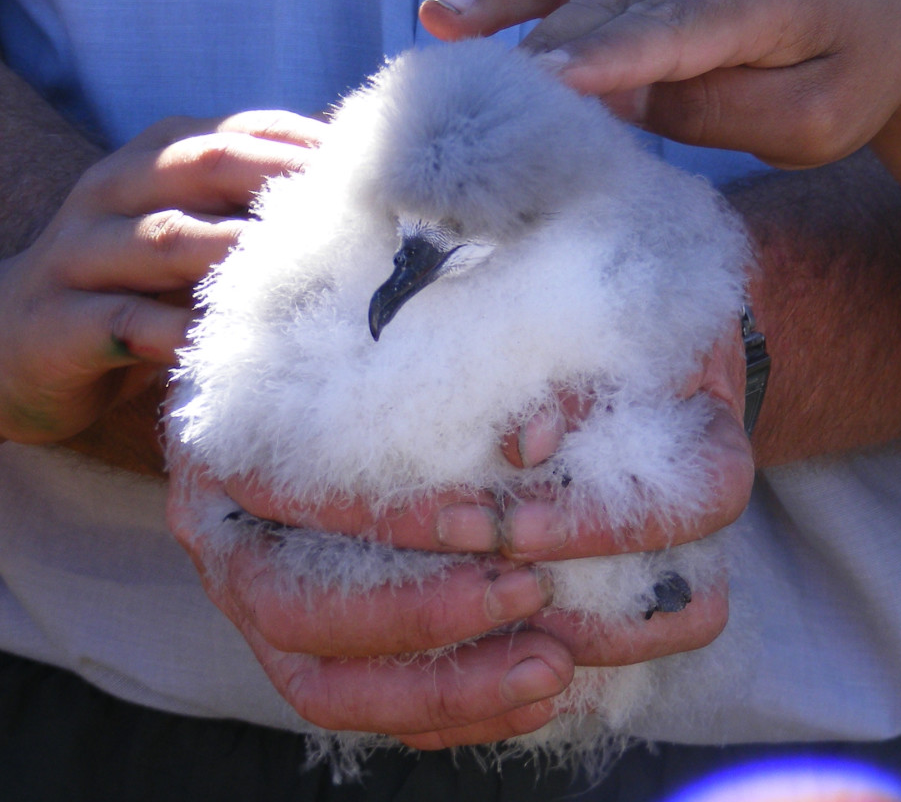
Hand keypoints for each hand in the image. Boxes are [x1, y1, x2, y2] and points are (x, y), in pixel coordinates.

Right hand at [0, 110, 322, 446]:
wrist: (14, 343)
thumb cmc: (133, 283)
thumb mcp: (194, 227)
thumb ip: (255, 200)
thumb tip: (354, 170)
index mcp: (156, 159)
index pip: (241, 132)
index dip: (310, 147)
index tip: (380, 175)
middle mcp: (116, 189)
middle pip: (208, 165)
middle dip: (286, 181)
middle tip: (355, 213)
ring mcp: (82, 251)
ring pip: (170, 239)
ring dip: (241, 254)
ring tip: (309, 274)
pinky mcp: (61, 320)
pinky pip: (127, 321)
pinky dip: (180, 330)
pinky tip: (228, 343)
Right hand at [203, 324, 751, 726]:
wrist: (299, 362)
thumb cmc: (342, 330)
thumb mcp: (375, 314)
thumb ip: (436, 346)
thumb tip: (536, 439)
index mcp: (224, 450)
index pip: (289, 501)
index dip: (386, 520)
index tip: (486, 520)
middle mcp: (225, 539)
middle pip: (298, 610)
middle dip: (421, 615)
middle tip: (533, 593)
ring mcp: (256, 603)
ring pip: (326, 683)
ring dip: (442, 687)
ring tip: (552, 666)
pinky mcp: (303, 647)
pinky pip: (365, 704)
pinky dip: (444, 711)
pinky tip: (534, 695)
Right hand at [419, 0, 900, 167]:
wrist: (888, 2)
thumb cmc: (859, 68)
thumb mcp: (818, 120)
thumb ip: (723, 110)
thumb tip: (624, 100)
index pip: (667, 34)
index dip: (605, 62)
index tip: (542, 88)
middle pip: (602, 12)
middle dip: (537, 58)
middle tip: (467, 103)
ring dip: (503, 1)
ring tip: (439, 20)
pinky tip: (460, 7)